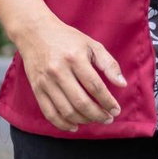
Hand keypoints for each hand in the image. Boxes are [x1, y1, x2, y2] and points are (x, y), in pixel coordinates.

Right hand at [15, 16, 126, 132]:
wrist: (35, 32)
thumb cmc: (67, 38)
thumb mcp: (91, 44)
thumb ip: (108, 63)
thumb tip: (122, 84)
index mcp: (75, 57)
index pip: (95, 86)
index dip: (107, 101)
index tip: (116, 109)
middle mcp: (59, 70)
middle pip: (81, 102)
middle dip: (98, 115)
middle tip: (108, 118)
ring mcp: (46, 81)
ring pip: (66, 110)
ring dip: (84, 120)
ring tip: (94, 120)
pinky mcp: (36, 89)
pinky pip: (49, 113)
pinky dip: (63, 124)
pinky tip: (75, 126)